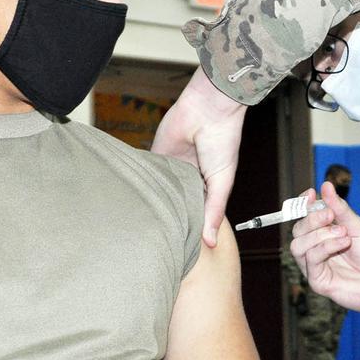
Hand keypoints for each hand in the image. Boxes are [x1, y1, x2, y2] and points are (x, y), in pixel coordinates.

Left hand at [153, 68, 246, 246]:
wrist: (208, 109)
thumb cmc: (223, 140)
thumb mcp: (222, 182)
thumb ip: (213, 211)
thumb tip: (210, 242)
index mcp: (207, 185)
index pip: (196, 212)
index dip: (191, 228)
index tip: (182, 250)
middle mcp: (188, 178)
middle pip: (177, 203)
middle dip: (171, 219)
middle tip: (161, 243)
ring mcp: (171, 167)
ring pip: (161, 191)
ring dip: (156, 203)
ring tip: (145, 229)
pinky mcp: (156, 155)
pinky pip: (148, 173)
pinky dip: (144, 185)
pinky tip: (136, 204)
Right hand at [290, 183, 359, 338]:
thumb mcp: (358, 226)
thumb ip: (340, 209)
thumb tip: (326, 186)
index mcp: (322, 234)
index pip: (302, 217)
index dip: (302, 204)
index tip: (310, 193)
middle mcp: (315, 249)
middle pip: (297, 230)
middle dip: (312, 219)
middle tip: (331, 215)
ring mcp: (314, 266)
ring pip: (298, 245)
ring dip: (319, 235)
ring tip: (344, 233)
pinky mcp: (317, 281)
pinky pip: (310, 260)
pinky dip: (325, 247)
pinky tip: (344, 243)